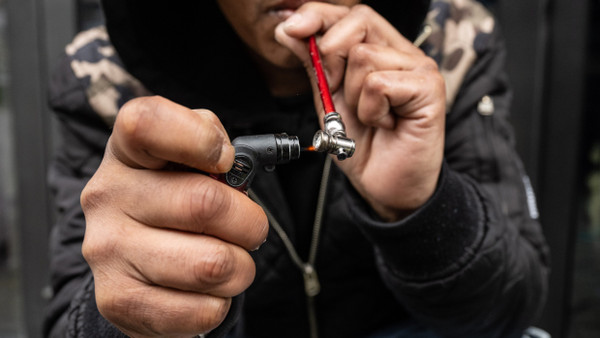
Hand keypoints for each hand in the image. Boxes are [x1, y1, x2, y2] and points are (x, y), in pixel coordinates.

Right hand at [80, 96, 268, 336]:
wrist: (136, 258)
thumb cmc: (175, 197)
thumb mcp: (188, 157)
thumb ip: (211, 142)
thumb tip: (230, 162)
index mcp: (126, 151)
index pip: (147, 123)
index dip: (200, 139)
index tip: (225, 159)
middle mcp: (107, 196)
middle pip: (205, 204)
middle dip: (249, 222)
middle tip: (249, 228)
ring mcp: (107, 250)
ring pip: (213, 264)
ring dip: (240, 267)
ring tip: (226, 260)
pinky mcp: (119, 300)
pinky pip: (203, 311)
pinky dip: (220, 302)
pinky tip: (202, 289)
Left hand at [275, 3, 445, 220]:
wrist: (385, 187)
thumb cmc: (364, 146)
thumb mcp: (329, 99)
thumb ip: (315, 64)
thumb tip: (289, 30)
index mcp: (381, 51)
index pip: (350, 15)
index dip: (319, 15)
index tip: (290, 29)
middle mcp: (402, 53)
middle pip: (359, 21)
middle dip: (332, 56)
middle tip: (338, 92)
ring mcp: (419, 68)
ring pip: (364, 56)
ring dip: (353, 96)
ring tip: (371, 118)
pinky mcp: (430, 87)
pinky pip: (379, 83)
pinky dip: (371, 110)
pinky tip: (384, 124)